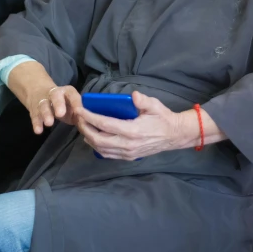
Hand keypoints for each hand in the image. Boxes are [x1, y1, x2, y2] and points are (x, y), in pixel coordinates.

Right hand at [27, 85, 82, 134]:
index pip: (72, 94)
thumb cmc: (62, 102)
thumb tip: (85, 125)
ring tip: (49, 123)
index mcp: (67, 91)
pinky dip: (36, 123)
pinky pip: (35, 116)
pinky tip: (38, 130)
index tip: (78, 111)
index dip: (75, 102)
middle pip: (55, 96)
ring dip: (46, 114)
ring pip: (43, 105)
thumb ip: (78, 114)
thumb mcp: (72, 106)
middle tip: (60, 114)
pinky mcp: (34, 110)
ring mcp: (43, 101)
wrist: (38, 91)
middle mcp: (54, 94)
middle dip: (58, 104)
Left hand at [75, 91, 190, 159]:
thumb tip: (134, 95)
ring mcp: (128, 152)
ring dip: (89, 138)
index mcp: (133, 130)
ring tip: (83, 127)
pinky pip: (108, 154)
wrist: (174, 136)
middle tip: (78, 118)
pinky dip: (97, 147)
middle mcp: (128, 144)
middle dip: (85, 128)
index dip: (90, 117)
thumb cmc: (163, 118)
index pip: (105, 124)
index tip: (80, 110)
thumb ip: (143, 101)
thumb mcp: (155, 105)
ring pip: (101, 149)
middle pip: (98, 139)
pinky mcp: (129, 157)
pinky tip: (93, 138)